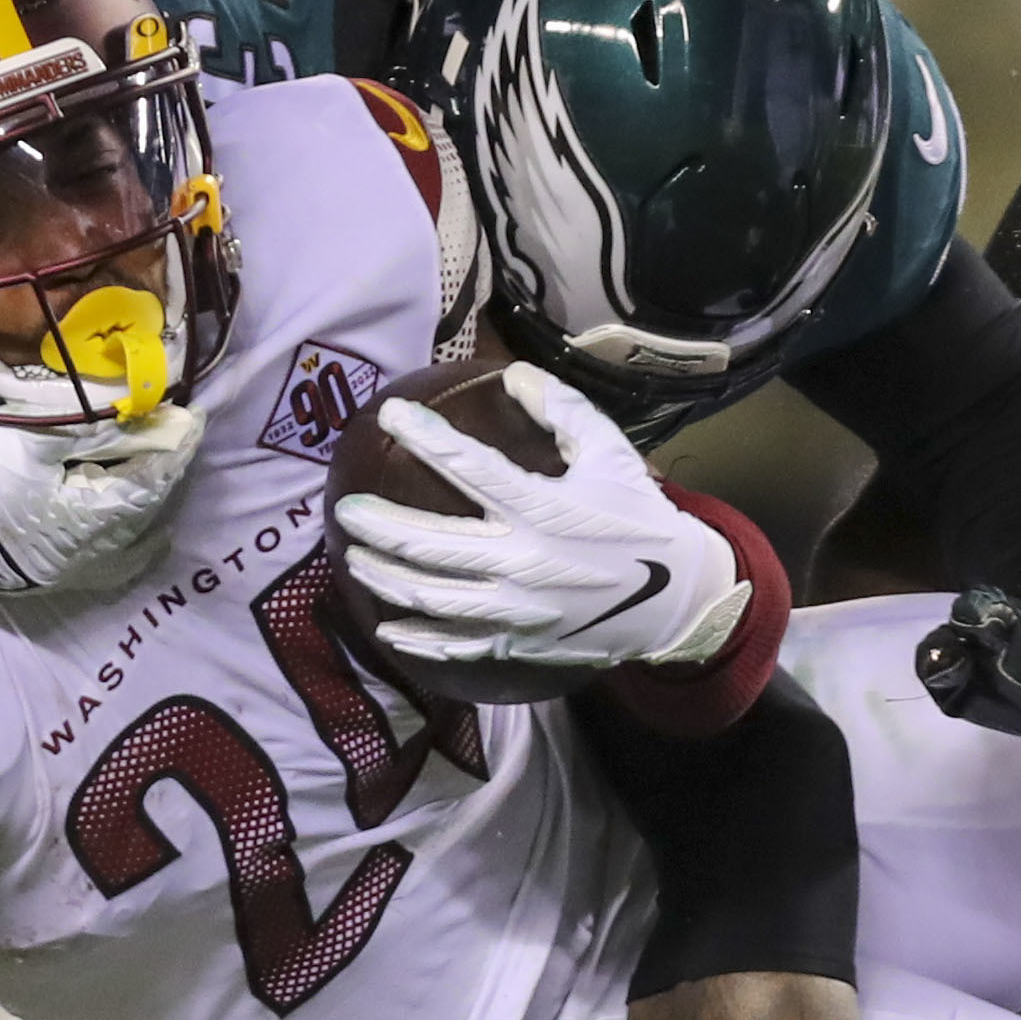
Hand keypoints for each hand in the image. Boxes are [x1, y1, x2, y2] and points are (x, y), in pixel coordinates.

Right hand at [0, 404, 202, 597]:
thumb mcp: (37, 434)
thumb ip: (103, 433)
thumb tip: (161, 424)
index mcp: (75, 524)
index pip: (145, 489)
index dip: (172, 455)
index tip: (192, 424)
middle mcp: (70, 562)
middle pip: (139, 526)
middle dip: (163, 488)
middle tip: (177, 451)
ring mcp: (50, 577)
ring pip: (120, 557)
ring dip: (145, 523)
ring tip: (161, 493)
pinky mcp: (31, 579)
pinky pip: (93, 570)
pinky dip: (118, 548)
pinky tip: (122, 529)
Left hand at [333, 363, 750, 672]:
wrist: (674, 597)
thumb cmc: (636, 518)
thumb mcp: (610, 454)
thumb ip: (562, 411)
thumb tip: (514, 375)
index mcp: (543, 509)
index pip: (471, 468)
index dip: (425, 438)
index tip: (390, 415)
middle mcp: (523, 561)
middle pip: (431, 545)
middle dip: (380, 527)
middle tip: (346, 511)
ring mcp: (516, 609)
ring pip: (432, 597)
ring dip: (385, 578)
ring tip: (355, 558)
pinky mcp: (517, 641)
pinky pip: (455, 644)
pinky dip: (416, 637)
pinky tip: (386, 624)